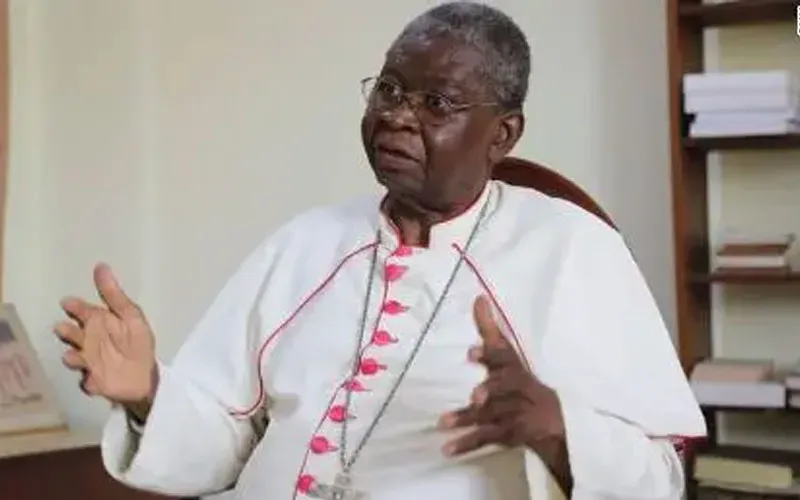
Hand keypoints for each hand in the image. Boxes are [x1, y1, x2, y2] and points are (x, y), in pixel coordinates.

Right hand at [55, 263, 156, 405]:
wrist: (147, 376)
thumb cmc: (140, 343)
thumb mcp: (131, 316)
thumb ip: (114, 294)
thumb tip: (101, 266)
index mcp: (101, 323)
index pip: (83, 311)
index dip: (74, 307)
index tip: (67, 303)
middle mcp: (91, 340)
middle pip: (73, 333)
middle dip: (67, 331)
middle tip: (64, 328)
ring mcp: (89, 361)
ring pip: (73, 356)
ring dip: (72, 355)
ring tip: (74, 355)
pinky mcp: (92, 381)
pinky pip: (85, 380)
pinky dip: (86, 380)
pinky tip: (92, 378)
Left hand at [439, 296, 565, 455]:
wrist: (554, 421)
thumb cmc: (522, 382)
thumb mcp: (508, 356)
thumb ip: (491, 330)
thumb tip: (478, 298)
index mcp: (518, 370)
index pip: (507, 360)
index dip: (491, 356)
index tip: (471, 353)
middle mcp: (520, 391)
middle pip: (507, 388)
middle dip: (492, 390)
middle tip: (476, 396)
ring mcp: (516, 414)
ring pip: (494, 415)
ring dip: (469, 418)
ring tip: (444, 422)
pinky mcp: (510, 434)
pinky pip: (487, 438)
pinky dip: (466, 444)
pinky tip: (447, 449)